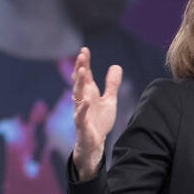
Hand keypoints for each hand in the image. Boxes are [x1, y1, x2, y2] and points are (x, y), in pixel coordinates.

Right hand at [71, 46, 122, 178]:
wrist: (95, 144)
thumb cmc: (99, 121)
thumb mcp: (109, 101)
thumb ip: (112, 85)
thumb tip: (116, 66)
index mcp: (88, 93)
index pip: (85, 75)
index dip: (84, 63)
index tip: (84, 50)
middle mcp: (82, 100)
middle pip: (79, 81)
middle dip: (80, 68)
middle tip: (81, 56)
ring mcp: (80, 111)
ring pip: (77, 95)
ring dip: (79, 83)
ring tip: (83, 71)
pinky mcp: (81, 125)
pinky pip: (80, 115)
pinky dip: (83, 108)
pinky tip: (86, 100)